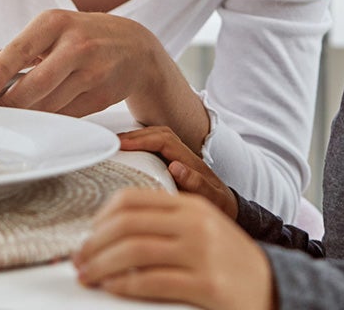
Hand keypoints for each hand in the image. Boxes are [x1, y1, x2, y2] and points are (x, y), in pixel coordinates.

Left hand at [0, 9, 173, 116]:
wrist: (136, 47)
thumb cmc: (82, 36)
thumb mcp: (47, 34)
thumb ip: (9, 54)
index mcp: (56, 23)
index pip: (21, 49)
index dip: (0, 70)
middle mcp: (77, 45)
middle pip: (36, 84)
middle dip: (11, 103)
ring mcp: (93, 72)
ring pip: (50, 105)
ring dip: (29, 113)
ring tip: (16, 113)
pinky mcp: (103, 96)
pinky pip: (66, 115)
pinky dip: (50, 118)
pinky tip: (43, 113)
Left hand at [74, 188, 274, 309]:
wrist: (273, 287)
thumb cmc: (228, 262)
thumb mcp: (199, 230)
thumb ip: (163, 223)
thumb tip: (111, 231)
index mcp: (189, 206)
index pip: (131, 199)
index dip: (100, 218)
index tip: (87, 235)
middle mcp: (195, 223)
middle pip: (126, 224)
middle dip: (94, 244)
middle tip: (78, 260)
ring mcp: (202, 253)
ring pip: (134, 251)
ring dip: (102, 265)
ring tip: (88, 276)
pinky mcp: (207, 284)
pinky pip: (152, 281)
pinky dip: (124, 285)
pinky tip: (113, 288)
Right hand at [118, 126, 236, 218]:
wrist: (230, 209)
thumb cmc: (221, 206)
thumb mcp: (213, 199)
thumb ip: (197, 184)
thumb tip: (176, 166)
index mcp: (191, 160)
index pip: (163, 141)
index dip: (141, 140)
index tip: (122, 145)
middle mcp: (185, 155)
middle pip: (158, 133)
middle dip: (134, 135)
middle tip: (112, 143)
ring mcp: (180, 157)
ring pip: (157, 138)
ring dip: (137, 138)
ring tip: (116, 146)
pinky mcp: (174, 164)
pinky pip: (156, 148)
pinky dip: (141, 146)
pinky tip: (127, 154)